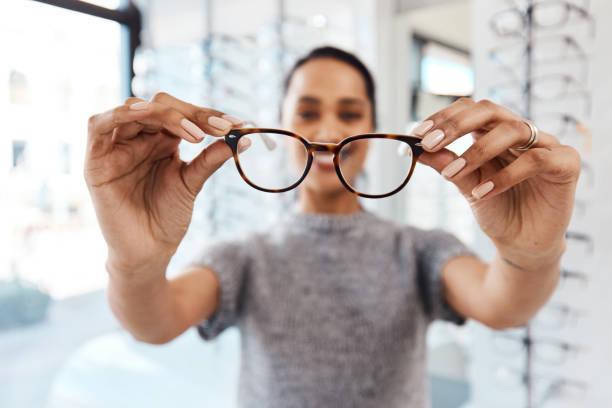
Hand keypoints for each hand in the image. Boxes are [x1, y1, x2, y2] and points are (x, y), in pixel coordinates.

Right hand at [84, 92, 245, 278]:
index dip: (208, 114)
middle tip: (219, 129)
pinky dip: (118, 114)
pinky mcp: (96, 160)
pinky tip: (143, 114)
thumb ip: (211, 158)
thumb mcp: (193, 182)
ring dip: (163, 114)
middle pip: (159, 105)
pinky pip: (97, 125)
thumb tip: (245, 137)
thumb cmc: (168, 217)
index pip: (182, 113)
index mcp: (162, 139)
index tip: (236, 124)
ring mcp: (116, 146)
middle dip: (191, 113)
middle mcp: (139, 138)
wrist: (149, 250)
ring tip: (193, 132)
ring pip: (133, 109)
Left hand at [415, 98, 580, 266]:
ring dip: (477, 152)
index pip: (470, 109)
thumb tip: (415, 149)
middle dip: (456, 125)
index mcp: (495, 132)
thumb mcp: (465, 185)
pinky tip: (483, 193)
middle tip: (429, 142)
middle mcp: (520, 133)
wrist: (521, 243)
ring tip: (452, 174)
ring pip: (513, 131)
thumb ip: (446, 164)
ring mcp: (546, 145)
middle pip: (490, 110)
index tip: (416, 134)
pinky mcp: (566, 164)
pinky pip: (536, 160)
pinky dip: (505, 176)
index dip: (443, 117)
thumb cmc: (496, 208)